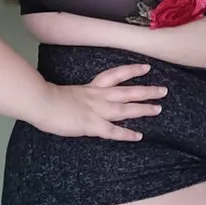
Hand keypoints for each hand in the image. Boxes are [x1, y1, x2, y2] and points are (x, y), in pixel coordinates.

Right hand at [32, 64, 166, 140]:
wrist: (41, 102)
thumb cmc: (46, 98)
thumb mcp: (65, 94)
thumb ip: (76, 98)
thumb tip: (78, 104)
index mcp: (91, 88)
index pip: (115, 75)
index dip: (131, 71)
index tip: (145, 68)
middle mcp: (98, 96)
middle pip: (127, 91)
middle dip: (146, 91)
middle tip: (163, 90)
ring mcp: (96, 110)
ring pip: (125, 108)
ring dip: (143, 109)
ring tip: (158, 108)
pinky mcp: (92, 124)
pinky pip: (113, 131)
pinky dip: (126, 134)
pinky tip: (138, 136)